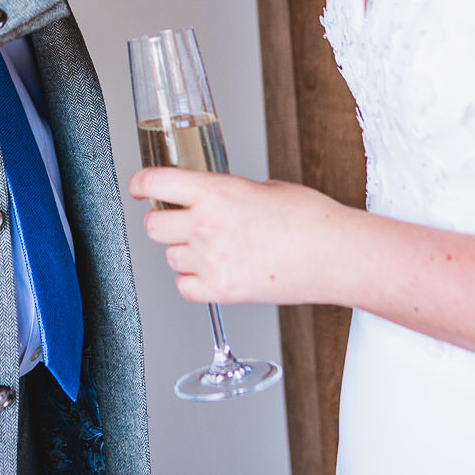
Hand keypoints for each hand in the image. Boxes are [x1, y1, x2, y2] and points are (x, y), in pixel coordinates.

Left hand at [131, 167, 353, 304]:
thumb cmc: (309, 218)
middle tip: (179, 221)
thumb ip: (226, 193)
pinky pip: (184, 287)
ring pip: (169, 257)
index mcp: (217, 191)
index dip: (141, 184)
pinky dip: (193, 281)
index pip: (156, 183)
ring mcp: (211, 261)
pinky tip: (212, 271)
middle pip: (154, 225)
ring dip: (182, 252)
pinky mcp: (221, 291)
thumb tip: (207, 199)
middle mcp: (207, 225)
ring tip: (212, 248)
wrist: (334, 255)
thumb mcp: (262, 188)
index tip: (139, 186)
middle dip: (163, 221)